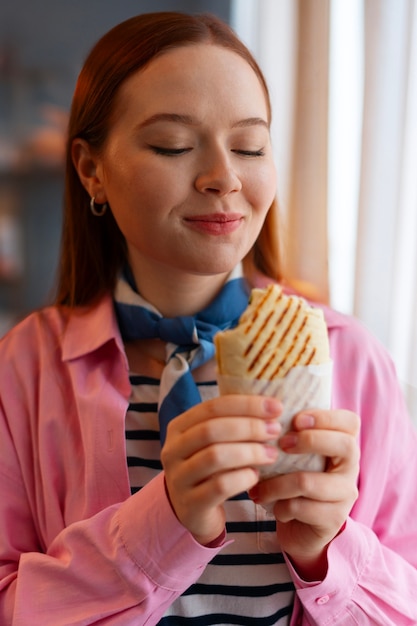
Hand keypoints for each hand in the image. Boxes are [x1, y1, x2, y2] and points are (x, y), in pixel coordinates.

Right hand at [161, 395, 282, 544]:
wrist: (193, 512)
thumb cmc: (210, 469)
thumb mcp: (213, 442)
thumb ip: (232, 422)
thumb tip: (272, 407)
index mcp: (178, 427)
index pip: (212, 407)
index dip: (246, 405)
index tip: (276, 407)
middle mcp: (172, 450)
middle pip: (212, 430)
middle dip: (249, 427)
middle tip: (275, 430)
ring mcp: (178, 478)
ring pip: (216, 456)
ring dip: (250, 452)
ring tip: (271, 454)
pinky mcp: (191, 503)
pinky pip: (220, 486)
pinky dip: (243, 477)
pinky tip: (256, 476)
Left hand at [248, 409, 359, 579]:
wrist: (300, 528)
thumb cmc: (293, 479)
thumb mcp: (295, 455)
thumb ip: (290, 433)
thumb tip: (261, 407)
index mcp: (343, 444)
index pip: (349, 422)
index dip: (325, 417)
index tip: (296, 419)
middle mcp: (351, 467)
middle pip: (344, 445)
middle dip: (308, 441)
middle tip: (281, 445)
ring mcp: (345, 494)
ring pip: (309, 482)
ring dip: (276, 484)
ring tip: (258, 488)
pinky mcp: (334, 519)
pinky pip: (301, 508)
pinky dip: (280, 507)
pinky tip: (273, 507)